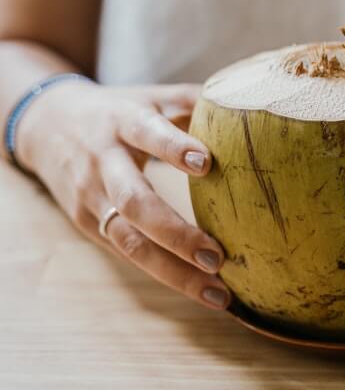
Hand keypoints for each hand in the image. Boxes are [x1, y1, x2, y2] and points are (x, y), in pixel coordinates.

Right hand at [17, 81, 231, 311]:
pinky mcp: (86, 224)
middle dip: (176, 233)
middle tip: (218, 257)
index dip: (173, 147)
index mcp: (123, 121)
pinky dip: (164, 273)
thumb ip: (194, 100)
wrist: (48, 125)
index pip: (147, 132)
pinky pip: (126, 252)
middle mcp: (103, 161)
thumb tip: (250, 101)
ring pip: (129, 241)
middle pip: (134, 201)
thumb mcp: (151, 96)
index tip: (206, 163)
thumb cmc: (120, 110)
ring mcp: (91, 196)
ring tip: (217, 293)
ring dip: (174, 272)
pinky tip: (199, 289)